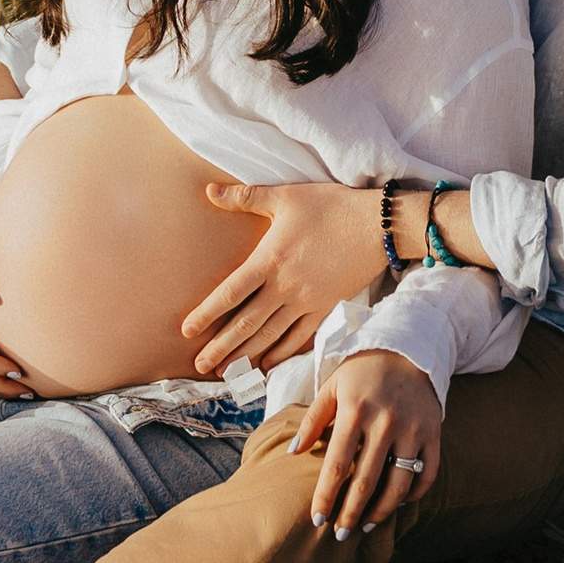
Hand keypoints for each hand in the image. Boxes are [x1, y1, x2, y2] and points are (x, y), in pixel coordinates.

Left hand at [179, 178, 387, 374]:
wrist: (376, 225)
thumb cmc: (330, 206)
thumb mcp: (284, 196)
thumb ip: (245, 197)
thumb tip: (209, 190)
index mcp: (269, 260)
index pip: (230, 293)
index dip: (207, 313)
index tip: (187, 331)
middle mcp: (284, 287)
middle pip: (246, 323)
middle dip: (221, 347)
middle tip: (200, 367)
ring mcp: (306, 301)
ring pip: (270, 336)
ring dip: (246, 355)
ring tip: (227, 372)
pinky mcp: (326, 308)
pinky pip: (300, 337)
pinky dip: (282, 353)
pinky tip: (268, 365)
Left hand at [292, 350, 442, 540]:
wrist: (408, 348)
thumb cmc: (362, 372)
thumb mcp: (332, 387)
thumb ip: (313, 420)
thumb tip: (293, 453)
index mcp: (355, 411)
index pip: (337, 465)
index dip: (326, 496)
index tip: (316, 520)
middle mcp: (385, 422)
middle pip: (366, 481)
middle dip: (350, 513)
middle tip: (339, 536)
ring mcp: (413, 429)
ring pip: (399, 484)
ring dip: (381, 511)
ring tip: (365, 526)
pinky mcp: (433, 433)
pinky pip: (427, 473)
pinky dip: (414, 494)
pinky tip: (398, 504)